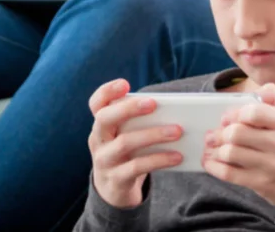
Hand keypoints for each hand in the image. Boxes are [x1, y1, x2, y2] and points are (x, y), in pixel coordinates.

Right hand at [87, 79, 183, 208]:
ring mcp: (104, 161)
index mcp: (102, 125)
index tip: (125, 84)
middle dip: (129, 108)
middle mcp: (98, 140)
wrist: (114, 189)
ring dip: (154, 135)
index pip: (96, 103)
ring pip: (125, 143)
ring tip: (178, 131)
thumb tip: (176, 108)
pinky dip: (159, 159)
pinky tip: (177, 156)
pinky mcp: (116, 179)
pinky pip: (137, 166)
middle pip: (105, 119)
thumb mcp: (127, 134)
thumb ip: (141, 120)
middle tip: (153, 103)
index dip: (107, 91)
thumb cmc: (128, 152)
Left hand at [204, 84, 274, 231]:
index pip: (254, 111)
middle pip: (237, 132)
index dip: (235, 113)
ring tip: (215, 147)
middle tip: (216, 134)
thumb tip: (250, 93)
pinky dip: (214, 167)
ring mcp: (273, 166)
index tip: (228, 118)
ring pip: (230, 153)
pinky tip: (211, 162)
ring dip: (217, 150)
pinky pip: (229, 174)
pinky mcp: (263, 184)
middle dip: (221, 133)